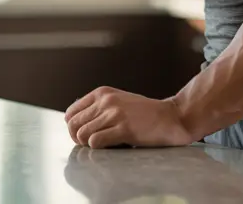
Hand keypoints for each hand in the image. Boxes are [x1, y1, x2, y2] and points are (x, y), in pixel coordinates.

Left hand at [65, 87, 196, 148]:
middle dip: (78, 139)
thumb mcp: (118, 102)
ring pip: (82, 134)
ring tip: (103, 146)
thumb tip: (75, 126)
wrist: (171, 117)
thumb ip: (98, 109)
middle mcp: (106, 101)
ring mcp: (114, 114)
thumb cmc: (144, 114)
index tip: (83, 136)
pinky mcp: (123, 128)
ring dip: (89, 145)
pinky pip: (95, 141)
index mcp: (102, 93)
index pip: (71, 113)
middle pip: (73, 125)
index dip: (73, 128)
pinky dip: (98, 148)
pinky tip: (110, 147)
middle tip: (91, 145)